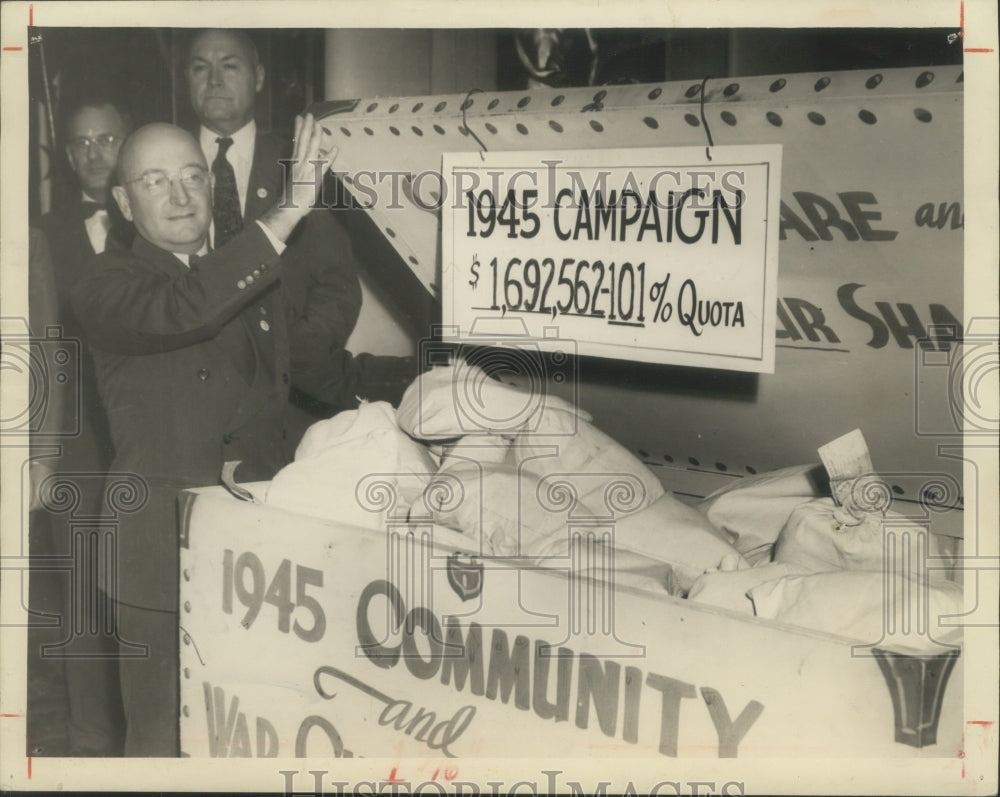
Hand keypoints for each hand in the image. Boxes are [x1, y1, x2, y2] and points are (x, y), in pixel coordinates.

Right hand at [261, 113, 339, 241]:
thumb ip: (302, 164)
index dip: (298, 128)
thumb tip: (311, 156)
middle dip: (306, 127)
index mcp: (295, 161)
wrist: (289, 206)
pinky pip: (323, 166)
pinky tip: (335, 149)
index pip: (296, 141)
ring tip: (318, 125)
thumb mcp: (296, 175)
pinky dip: (329, 157)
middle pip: (302, 141)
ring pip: (311, 149)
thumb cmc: (294, 193)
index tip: (300, 117)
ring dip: (315, 136)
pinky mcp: (314, 178)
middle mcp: (299, 163)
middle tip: (309, 114)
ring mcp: (306, 169)